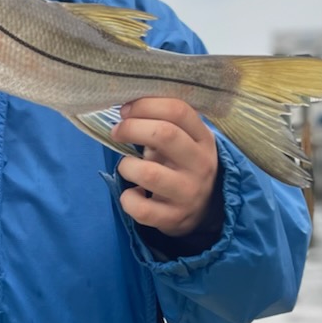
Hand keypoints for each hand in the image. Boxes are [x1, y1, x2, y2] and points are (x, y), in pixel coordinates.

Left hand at [111, 98, 218, 237]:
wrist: (205, 210)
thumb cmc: (183, 166)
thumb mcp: (185, 142)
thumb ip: (164, 124)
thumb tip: (126, 109)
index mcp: (203, 139)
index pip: (178, 110)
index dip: (146, 105)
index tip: (126, 110)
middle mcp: (200, 164)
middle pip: (164, 135)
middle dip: (132, 128)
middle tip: (116, 132)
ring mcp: (188, 193)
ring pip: (149, 173)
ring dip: (127, 166)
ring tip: (126, 166)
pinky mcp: (174, 218)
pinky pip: (142, 209)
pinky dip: (128, 199)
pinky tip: (132, 194)